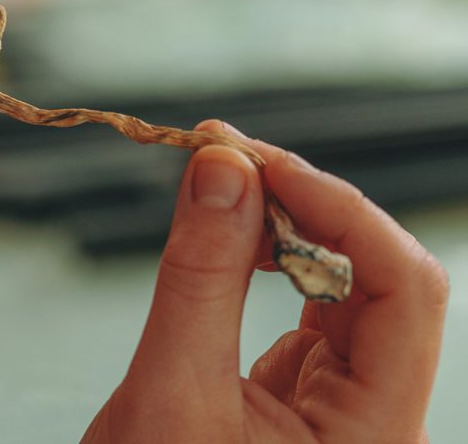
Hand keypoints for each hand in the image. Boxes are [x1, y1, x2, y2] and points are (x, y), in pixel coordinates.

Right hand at [82, 120, 447, 443]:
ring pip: (341, 291)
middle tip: (224, 157)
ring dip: (283, 232)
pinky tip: (228, 239)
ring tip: (221, 188)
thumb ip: (200, 278)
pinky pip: (304, 313)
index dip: (337, 210)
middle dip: (304, 208)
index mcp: (374, 436)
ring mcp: (342, 411)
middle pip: (378, 280)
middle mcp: (376, 421)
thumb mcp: (170, 392)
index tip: (254, 161)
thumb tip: (220, 171)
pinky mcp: (302, 400)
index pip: (402, 289)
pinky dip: (265, 266)